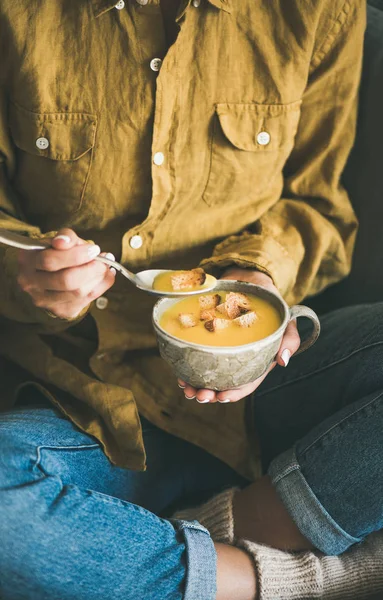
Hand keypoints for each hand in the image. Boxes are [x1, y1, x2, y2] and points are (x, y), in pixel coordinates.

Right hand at [17, 228, 115, 318]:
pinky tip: (104, 277)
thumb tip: (64, 242)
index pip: (51, 260)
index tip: (94, 249)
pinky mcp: (59, 310)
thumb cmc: (57, 253)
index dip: (76, 255)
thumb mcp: (60, 240)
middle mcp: (31, 283)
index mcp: (28, 261)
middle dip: (91, 269)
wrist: (50, 274)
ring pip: (77, 293)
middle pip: (66, 280)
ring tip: (105, 266)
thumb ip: (65, 237)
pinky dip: (101, 287)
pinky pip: (86, 300)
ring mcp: (44, 300)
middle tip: (103, 260)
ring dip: (98, 278)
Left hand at [178, 267, 299, 403]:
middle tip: (198, 395)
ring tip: (185, 387)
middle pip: (222, 383)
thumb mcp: (284, 320)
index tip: (222, 397)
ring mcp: (218, 350)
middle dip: (209, 393)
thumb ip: (289, 339)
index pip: (245, 384)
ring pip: (205, 374)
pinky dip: (185, 366)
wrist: (249, 280)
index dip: (234, 393)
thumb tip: (282, 362)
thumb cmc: (269, 303)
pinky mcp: (204, 339)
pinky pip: (193, 355)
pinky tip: (178, 372)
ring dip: (194, 385)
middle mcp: (235, 359)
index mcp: (254, 361)